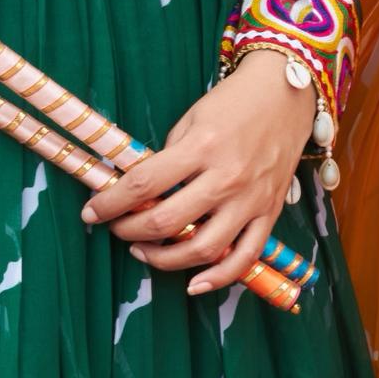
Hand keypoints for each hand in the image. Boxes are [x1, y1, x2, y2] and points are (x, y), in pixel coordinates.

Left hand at [81, 49, 315, 296]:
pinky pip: (244, 256)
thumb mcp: (192, 118)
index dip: (110, 202)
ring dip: (163, 259)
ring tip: (143, 251)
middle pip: (166, 221)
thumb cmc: (235, 101)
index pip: (144, 183)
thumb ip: (170, 156)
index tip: (91, 212)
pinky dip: (218, 278)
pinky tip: (193, 284)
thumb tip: (144, 191)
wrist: (287, 93)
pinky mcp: (269, 212)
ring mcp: (250, 199)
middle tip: (116, 228)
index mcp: (201, 146)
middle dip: (129, 230)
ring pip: (202, 249)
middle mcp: (226, 177)